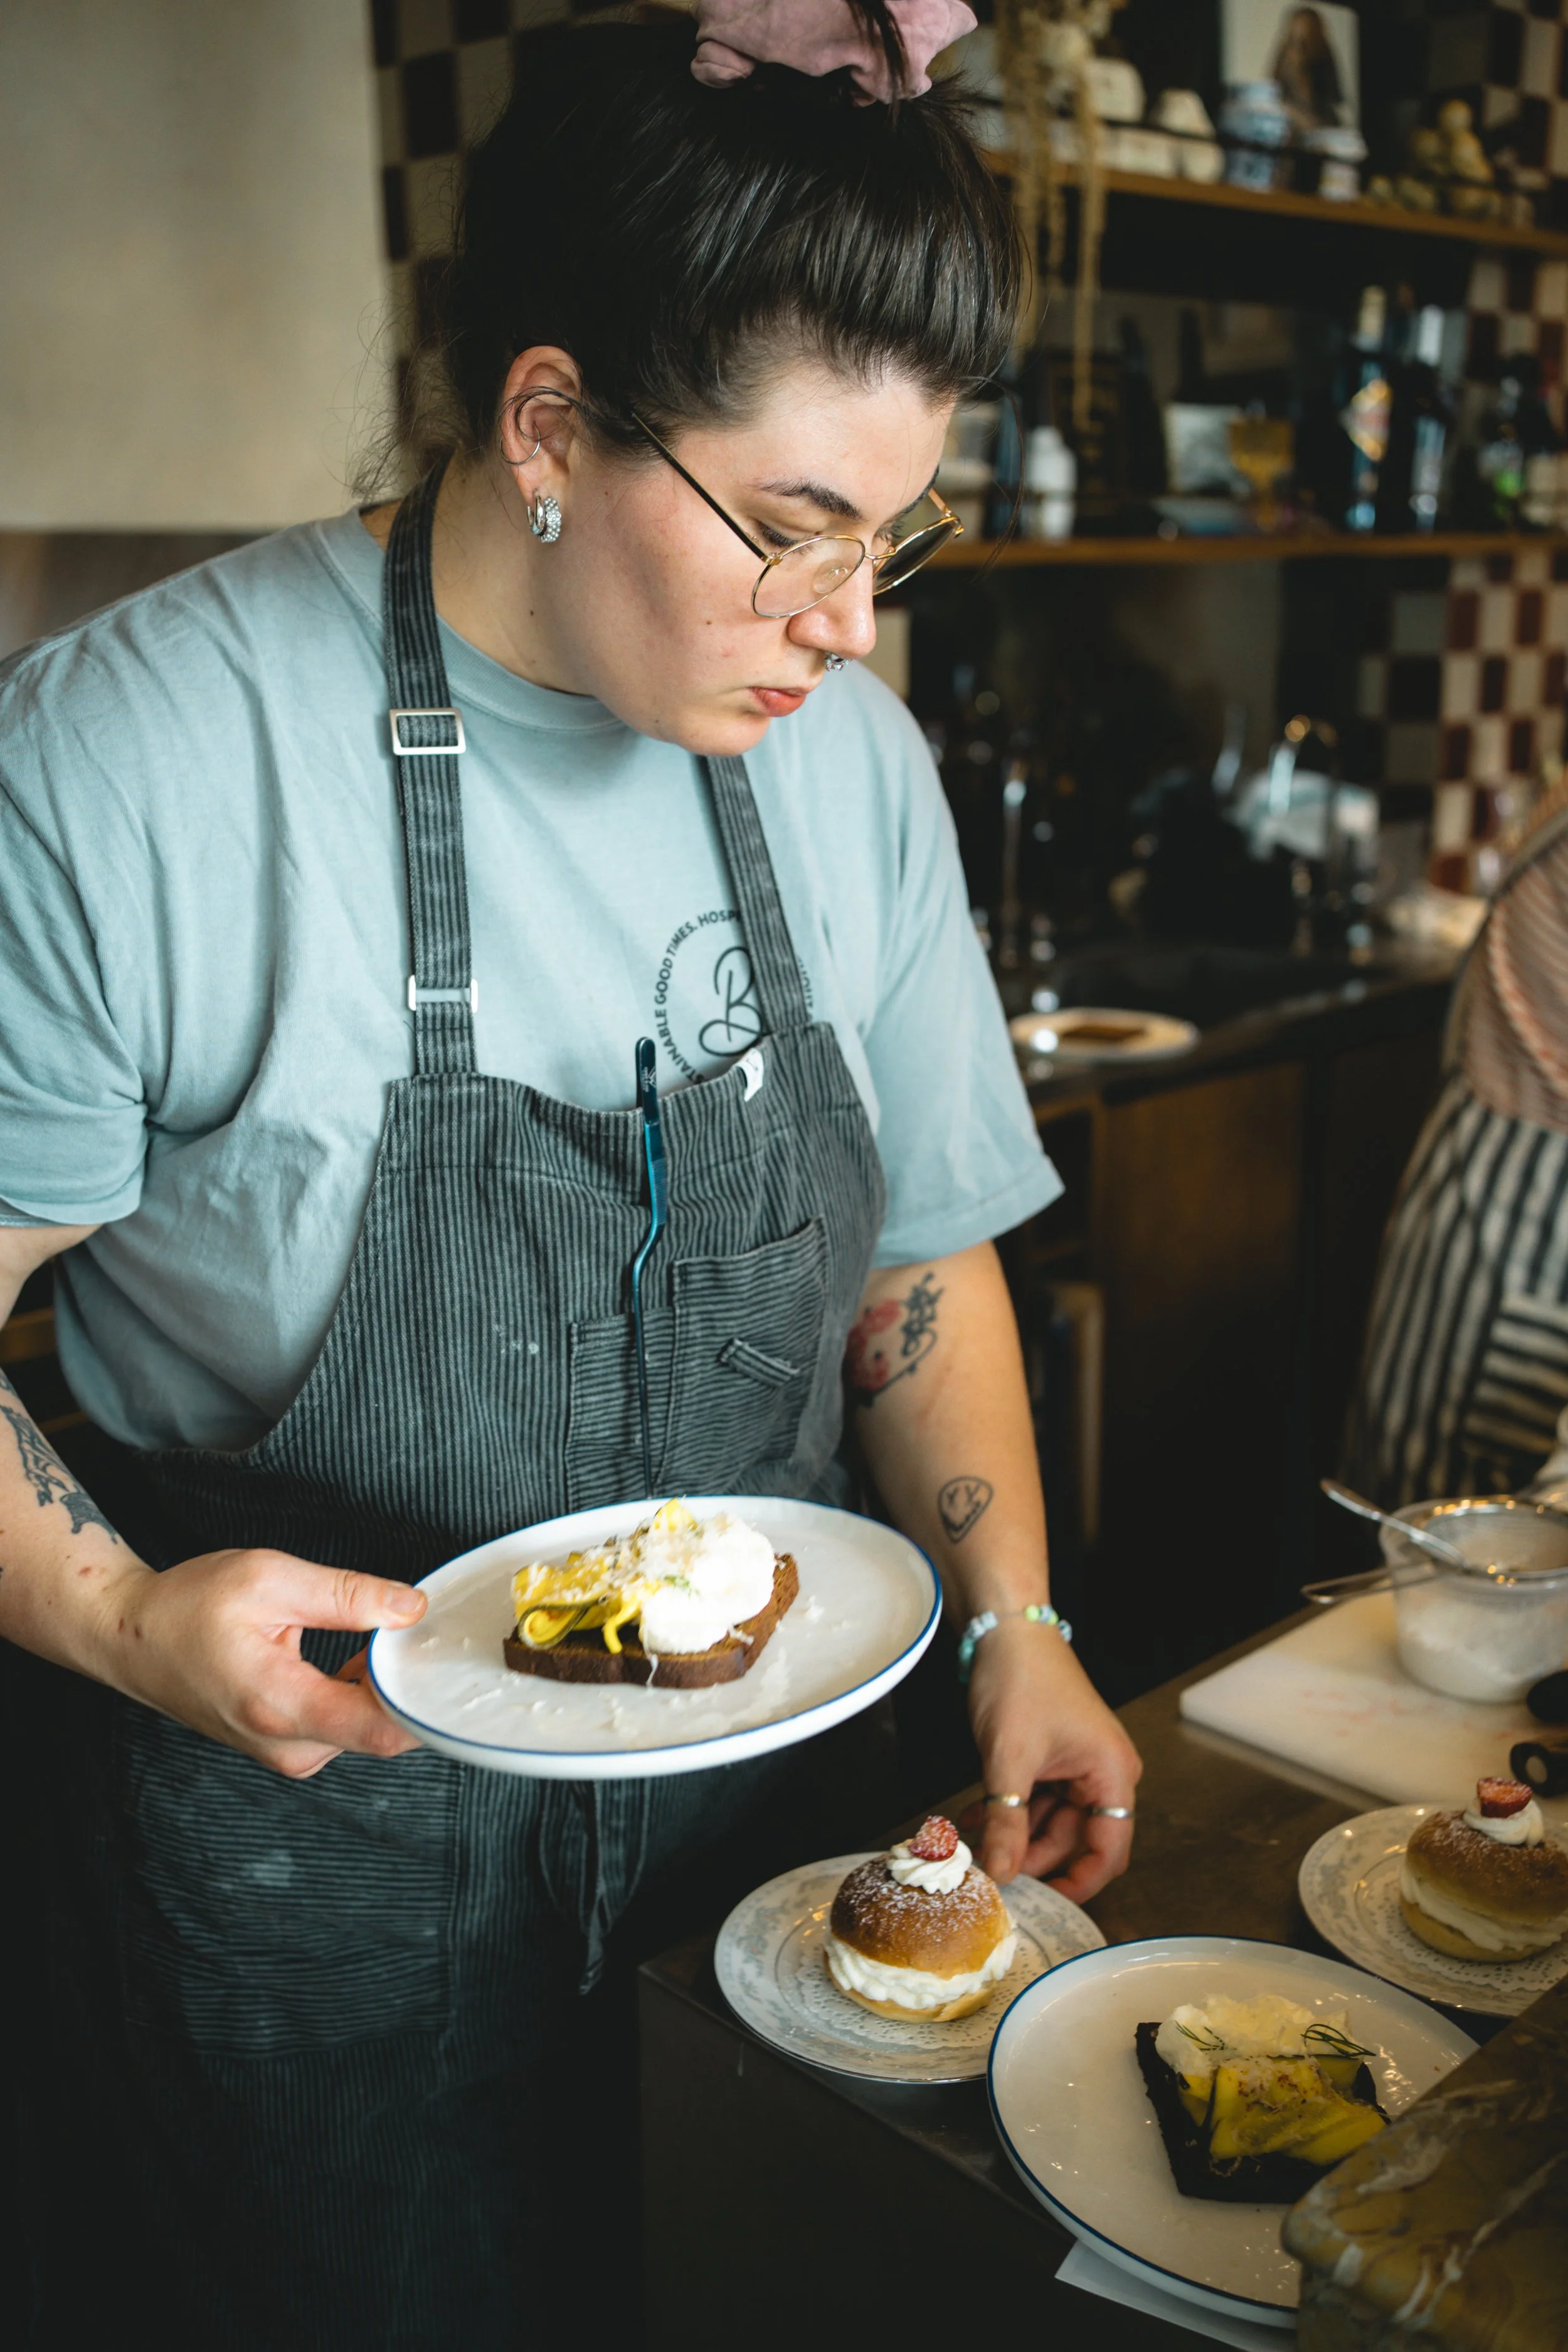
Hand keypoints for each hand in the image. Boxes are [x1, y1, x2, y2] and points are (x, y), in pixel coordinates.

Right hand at [91, 1548, 427, 1779]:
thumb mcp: (271, 1578)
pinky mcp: (286, 1747)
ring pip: (367, 1730)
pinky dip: (363, 1694)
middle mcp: (285, 1745)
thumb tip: (411, 1607)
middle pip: (382, 1731)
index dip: (427, 1702)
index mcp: (279, 1704)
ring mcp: (285, 1753)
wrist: (132, 1639)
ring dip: (385, 1687)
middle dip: (408, 1683)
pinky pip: (346, 1727)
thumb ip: (348, 1595)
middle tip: (419, 1630)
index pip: (381, 1731)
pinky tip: (360, 1656)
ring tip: (380, 1636)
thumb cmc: (189, 1606)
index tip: (453, 1665)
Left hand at [962, 1617, 1140, 1900]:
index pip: (1109, 1848)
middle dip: (1031, 1856)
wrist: (1005, 1627)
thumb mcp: (1009, 1758)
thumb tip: (1000, 1873)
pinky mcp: (1051, 1756)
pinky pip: (1035, 1798)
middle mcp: (1102, 1772)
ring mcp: (1076, 1764)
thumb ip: (1007, 1820)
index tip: (1042, 1902)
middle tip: (990, 1870)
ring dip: (1013, 1833)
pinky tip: (975, 1819)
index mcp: (1112, 1773)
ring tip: (973, 1843)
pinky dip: (1007, 1810)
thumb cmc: (1020, 1680)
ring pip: (1049, 1821)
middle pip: (1075, 1839)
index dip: (1080, 1882)